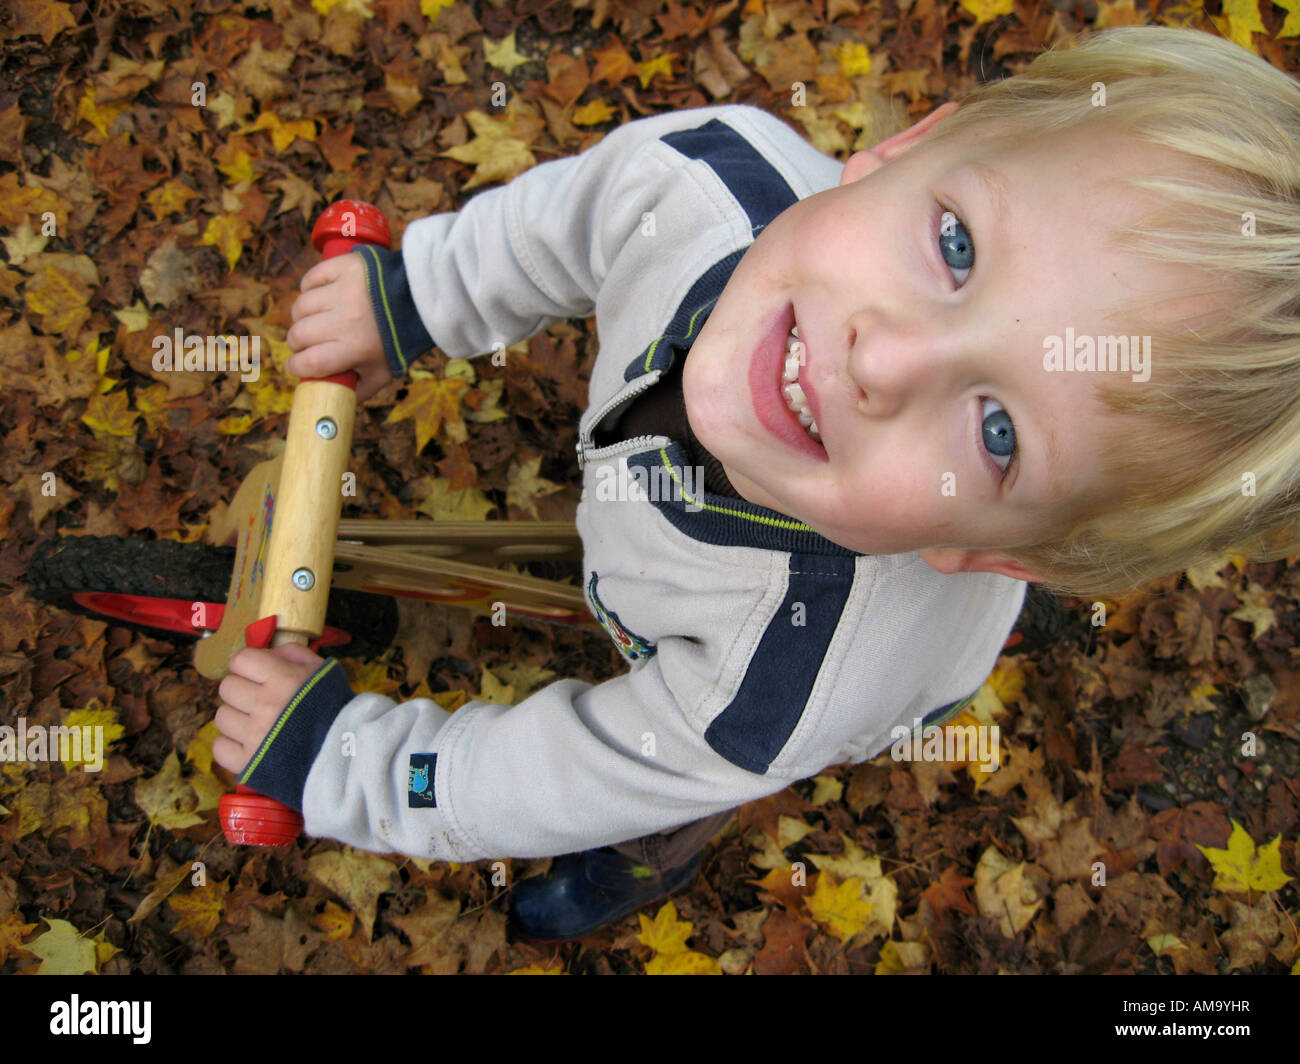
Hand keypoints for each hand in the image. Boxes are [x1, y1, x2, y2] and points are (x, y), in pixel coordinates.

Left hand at [213, 644, 324, 775]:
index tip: (258, 675)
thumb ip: (292, 654)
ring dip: (237, 718)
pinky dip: (232, 745)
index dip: (248, 666)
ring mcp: (255, 736)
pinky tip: (251, 743)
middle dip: (242, 691)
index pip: (240, 660)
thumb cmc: (334, 708)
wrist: (347, 754)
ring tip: (257, 723)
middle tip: (260, 700)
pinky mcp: (248, 762)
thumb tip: (264, 653)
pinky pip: (220, 747)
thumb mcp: (322, 671)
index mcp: (284, 679)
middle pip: (227, 687)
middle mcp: (266, 705)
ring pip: (221, 717)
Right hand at [286, 253, 392, 401]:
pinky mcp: (345, 267)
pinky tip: (321, 296)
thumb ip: (357, 390)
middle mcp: (346, 320)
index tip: (295, 366)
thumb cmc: (399, 341)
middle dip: (297, 343)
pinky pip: (311, 278)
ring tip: (314, 319)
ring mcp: (344, 291)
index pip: (308, 362)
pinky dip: (310, 287)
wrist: (421, 302)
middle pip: (298, 334)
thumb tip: (330, 400)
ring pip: (301, 305)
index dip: (295, 367)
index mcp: (355, 348)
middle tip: (305, 343)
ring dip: (302, 316)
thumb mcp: (382, 373)